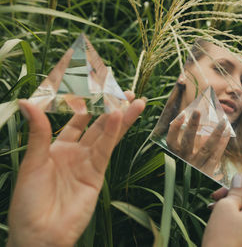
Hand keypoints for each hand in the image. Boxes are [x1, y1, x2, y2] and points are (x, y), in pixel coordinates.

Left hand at [7, 92, 144, 246]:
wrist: (40, 233)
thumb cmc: (28, 201)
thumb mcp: (32, 161)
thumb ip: (38, 131)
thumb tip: (28, 101)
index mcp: (57, 148)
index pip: (76, 120)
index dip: (85, 104)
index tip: (95, 86)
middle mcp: (76, 153)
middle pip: (97, 125)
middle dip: (111, 108)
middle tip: (126, 91)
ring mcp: (88, 163)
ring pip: (107, 135)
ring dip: (121, 118)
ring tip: (136, 101)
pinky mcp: (97, 174)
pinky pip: (105, 150)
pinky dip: (113, 133)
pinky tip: (119, 117)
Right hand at [166, 110, 228, 175]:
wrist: (188, 199)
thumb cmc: (186, 171)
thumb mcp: (182, 157)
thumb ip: (188, 141)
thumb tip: (195, 120)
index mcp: (175, 156)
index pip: (171, 140)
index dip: (175, 127)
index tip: (182, 114)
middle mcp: (184, 161)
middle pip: (187, 141)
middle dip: (193, 125)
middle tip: (199, 110)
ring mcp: (196, 167)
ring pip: (206, 148)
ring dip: (215, 132)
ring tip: (223, 120)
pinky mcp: (207, 173)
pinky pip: (216, 156)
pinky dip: (222, 144)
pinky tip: (227, 133)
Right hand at [202, 165, 241, 246]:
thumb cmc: (222, 240)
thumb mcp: (225, 209)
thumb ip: (236, 190)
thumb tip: (240, 179)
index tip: (241, 167)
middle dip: (239, 189)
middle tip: (218, 191)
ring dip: (236, 202)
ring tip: (215, 205)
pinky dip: (239, 214)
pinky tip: (220, 215)